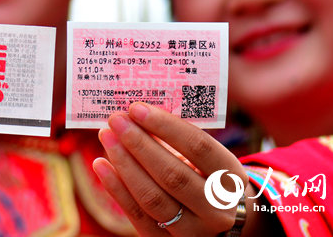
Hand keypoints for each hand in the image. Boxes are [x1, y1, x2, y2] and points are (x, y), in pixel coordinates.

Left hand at [93, 102, 250, 235]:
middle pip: (172, 174)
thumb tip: (136, 114)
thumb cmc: (207, 176)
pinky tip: (101, 164)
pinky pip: (138, 216)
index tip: (137, 108)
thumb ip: (178, 139)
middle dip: (139, 144)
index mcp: (231, 178)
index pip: (198, 147)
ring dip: (124, 164)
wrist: (221, 221)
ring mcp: (194, 231)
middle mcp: (217, 208)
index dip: (166, 126)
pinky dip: (116, 189)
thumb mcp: (206, 158)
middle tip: (116, 120)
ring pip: (153, 197)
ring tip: (106, 137)